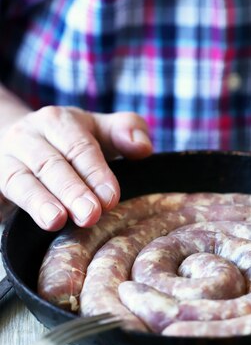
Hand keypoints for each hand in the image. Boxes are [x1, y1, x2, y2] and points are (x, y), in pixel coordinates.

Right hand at [0, 106, 152, 229]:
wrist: (13, 140)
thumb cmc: (67, 141)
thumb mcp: (97, 130)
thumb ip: (125, 131)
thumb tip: (144, 147)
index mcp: (58, 122)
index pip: (80, 148)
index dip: (96, 173)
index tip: (111, 198)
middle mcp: (28, 137)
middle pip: (51, 165)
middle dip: (72, 190)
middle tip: (91, 215)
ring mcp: (5, 159)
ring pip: (20, 180)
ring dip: (38, 201)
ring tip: (56, 220)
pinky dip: (3, 207)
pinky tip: (11, 222)